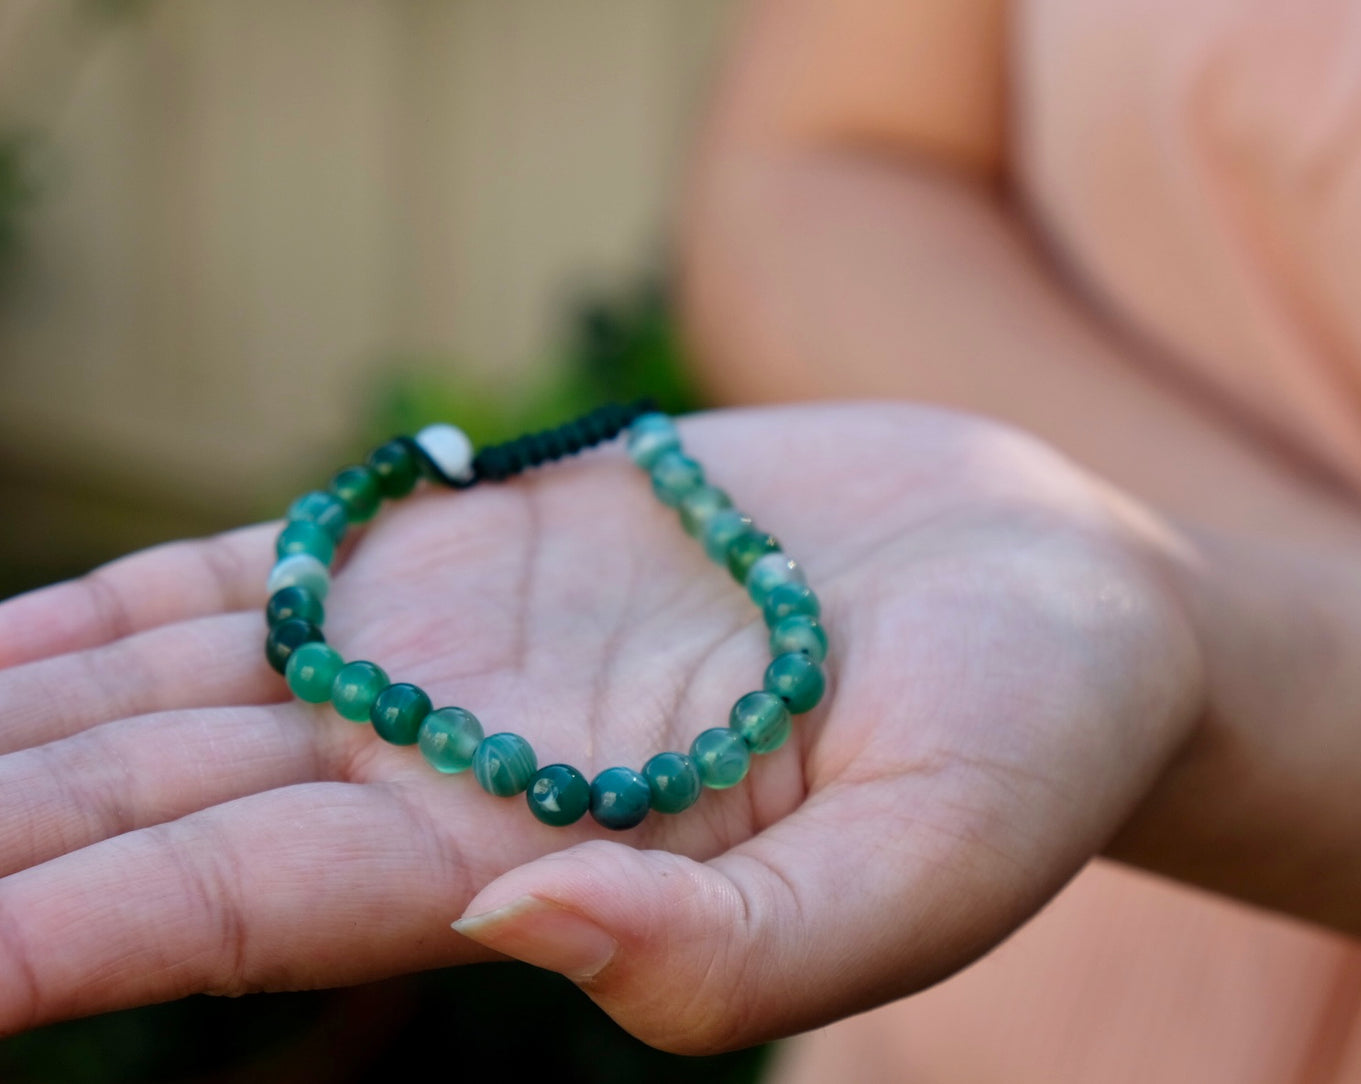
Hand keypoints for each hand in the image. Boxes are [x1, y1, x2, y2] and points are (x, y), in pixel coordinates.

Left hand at [0, 403, 1202, 1050]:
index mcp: (548, 872)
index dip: (71, 939)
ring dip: (22, 725)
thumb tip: (511, 927)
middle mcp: (464, 775)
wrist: (1049, 580)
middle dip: (3, 833)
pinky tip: (13, 643)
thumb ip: (731, 956)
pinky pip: (265, 574)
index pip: (255, 913)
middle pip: (172, 808)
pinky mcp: (483, 546)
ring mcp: (460, 655)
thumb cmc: (1024, 744)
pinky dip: (125, 607)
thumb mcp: (923, 873)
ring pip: (184, 692)